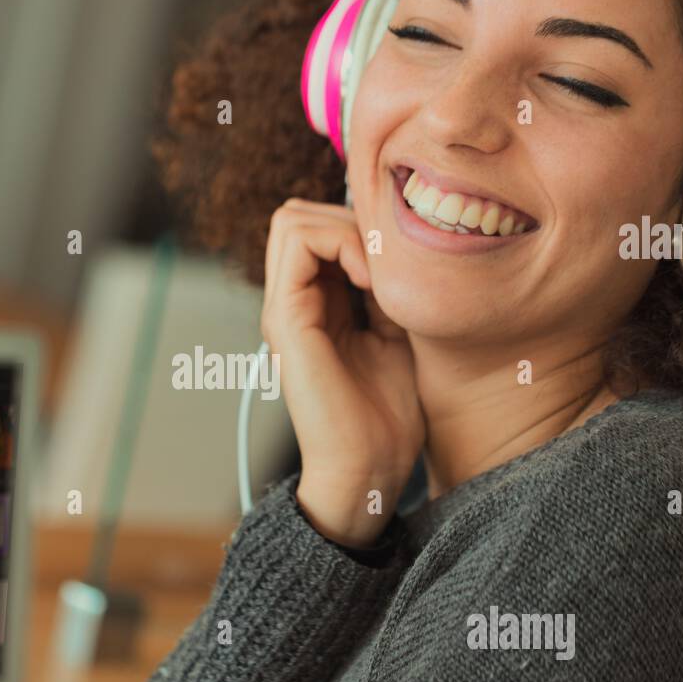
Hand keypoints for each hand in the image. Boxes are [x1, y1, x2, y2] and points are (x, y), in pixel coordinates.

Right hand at [262, 199, 424, 548]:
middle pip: (299, 214)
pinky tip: (371, 281)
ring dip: (344, 228)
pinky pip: (298, 242)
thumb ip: (386, 287)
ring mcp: (284, 309)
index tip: (399, 264)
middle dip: (350, 220)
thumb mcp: (397, 332)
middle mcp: (291, 302)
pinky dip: (340, 243)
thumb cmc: (388, 415)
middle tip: (388, 263)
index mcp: (314, 306)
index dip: (360, 227)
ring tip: (377, 271)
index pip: (319, 227)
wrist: (371, 467)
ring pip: (292, 219)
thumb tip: (393, 237)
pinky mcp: (285, 319)